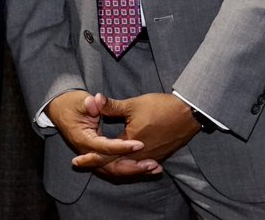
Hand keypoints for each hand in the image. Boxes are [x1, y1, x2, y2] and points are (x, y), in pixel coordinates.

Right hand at [44, 91, 159, 176]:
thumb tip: (95, 101)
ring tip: (155, 168)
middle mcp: (88, 152)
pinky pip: (115, 167)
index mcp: (83, 139)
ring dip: (134, 170)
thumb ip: (89, 103)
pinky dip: (131, 169)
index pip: (105, 147)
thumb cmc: (72, 104)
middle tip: (152, 164)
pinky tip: (148, 167)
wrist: (60, 109)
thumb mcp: (80, 101)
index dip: (122, 146)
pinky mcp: (100, 156)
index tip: (139, 143)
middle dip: (132, 167)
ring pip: (114, 170)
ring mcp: (93, 155)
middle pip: (111, 167)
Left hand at [71, 93, 201, 173]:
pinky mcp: (159, 156)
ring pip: (127, 166)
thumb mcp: (134, 105)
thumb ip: (112, 106)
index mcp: (131, 143)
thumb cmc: (161, 107)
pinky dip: (128, 165)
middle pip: (115, 165)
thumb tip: (94, 99)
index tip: (76, 160)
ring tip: (99, 163)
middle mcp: (140, 155)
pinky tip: (124, 162)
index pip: (106, 155)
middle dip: (98, 164)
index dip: (90, 158)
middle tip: (82, 162)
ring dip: (113, 165)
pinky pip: (139, 164)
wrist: (188, 113)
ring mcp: (151, 157)